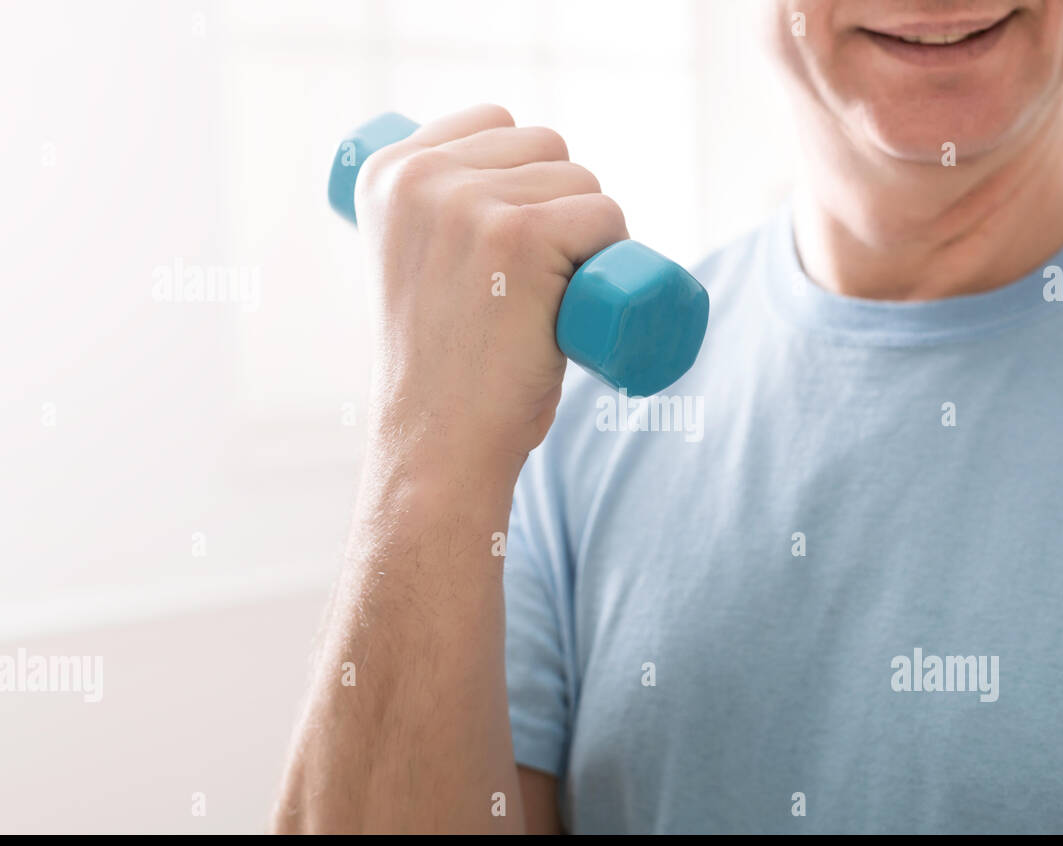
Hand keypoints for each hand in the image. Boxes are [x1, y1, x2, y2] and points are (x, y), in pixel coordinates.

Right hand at [354, 103, 628, 467]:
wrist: (440, 442)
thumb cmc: (442, 366)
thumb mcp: (418, 264)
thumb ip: (436, 215)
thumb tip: (498, 174)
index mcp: (387, 171)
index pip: (497, 123)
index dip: (528, 175)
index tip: (520, 240)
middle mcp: (420, 175)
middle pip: (548, 147)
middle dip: (564, 204)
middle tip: (539, 283)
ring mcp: (469, 202)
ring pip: (584, 183)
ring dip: (592, 235)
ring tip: (551, 298)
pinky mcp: (520, 235)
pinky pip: (606, 218)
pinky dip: (613, 253)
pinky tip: (576, 296)